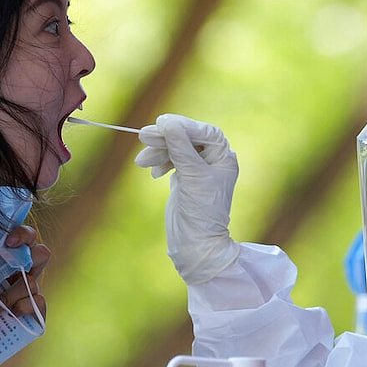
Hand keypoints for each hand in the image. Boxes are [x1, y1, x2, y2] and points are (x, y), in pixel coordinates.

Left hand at [0, 225, 49, 320]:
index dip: (22, 234)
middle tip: (9, 260)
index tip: (6, 241)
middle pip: (41, 253)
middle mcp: (21, 276)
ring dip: (10, 293)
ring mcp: (28, 296)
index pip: (24, 239)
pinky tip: (5, 315)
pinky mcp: (33, 316)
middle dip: (28, 253)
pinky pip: (38, 303)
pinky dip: (21, 307)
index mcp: (7, 262)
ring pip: (33, 282)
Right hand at [135, 114, 240, 283]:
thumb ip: (180, 147)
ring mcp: (199, 170)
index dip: (183, 126)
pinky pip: (171, 161)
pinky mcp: (185, 179)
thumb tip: (168, 122)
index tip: (161, 123)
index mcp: (224, 158)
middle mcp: (214, 161)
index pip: (204, 132)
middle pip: (187, 138)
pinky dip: (160, 163)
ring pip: (176, 149)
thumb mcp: (191, 175)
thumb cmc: (200, 211)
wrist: (195, 244)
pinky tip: (153, 173)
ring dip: (158, 152)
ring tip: (142, 161)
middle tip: (143, 136)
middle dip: (166, 139)